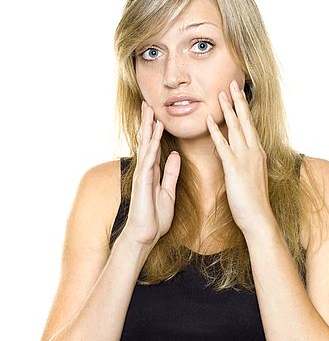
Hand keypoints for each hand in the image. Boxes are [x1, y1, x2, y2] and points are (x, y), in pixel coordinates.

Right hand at [123, 101, 180, 246]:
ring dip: (147, 130)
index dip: (156, 130)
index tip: (158, 114)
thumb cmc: (154, 217)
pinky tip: (153, 137)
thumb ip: (170, 173)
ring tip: (149, 112)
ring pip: (145, 147)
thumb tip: (174, 155)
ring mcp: (142, 176)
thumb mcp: (168, 192)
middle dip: (148, 123)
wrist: (145, 236)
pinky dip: (150, 149)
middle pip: (146, 142)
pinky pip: (147, 163)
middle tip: (148, 104)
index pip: (154, 146)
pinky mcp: (142, 183)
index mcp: (153, 172)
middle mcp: (145, 170)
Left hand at [206, 79, 274, 234]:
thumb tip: (224, 151)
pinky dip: (215, 132)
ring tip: (221, 94)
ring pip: (236, 129)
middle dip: (237, 101)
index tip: (238, 94)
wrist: (258, 218)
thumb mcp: (247, 177)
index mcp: (257, 153)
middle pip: (245, 121)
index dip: (243, 109)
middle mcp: (253, 152)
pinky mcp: (235, 168)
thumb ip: (237, 161)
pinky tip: (208, 121)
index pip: (249, 126)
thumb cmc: (253, 201)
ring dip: (227, 110)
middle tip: (232, 83)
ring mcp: (245, 159)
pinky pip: (223, 146)